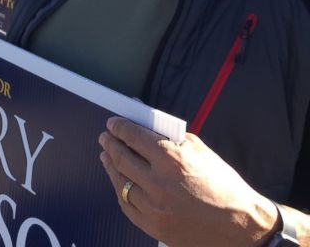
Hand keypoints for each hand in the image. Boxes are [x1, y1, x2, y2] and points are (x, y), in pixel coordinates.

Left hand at [98, 117, 278, 246]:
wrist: (243, 228)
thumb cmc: (224, 186)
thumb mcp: (200, 152)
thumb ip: (170, 137)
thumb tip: (145, 121)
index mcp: (172, 160)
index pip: (133, 137)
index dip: (119, 127)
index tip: (113, 123)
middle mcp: (159, 183)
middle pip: (122, 158)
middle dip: (111, 144)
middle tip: (106, 137)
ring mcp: (155, 208)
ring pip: (121, 181)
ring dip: (110, 165)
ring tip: (106, 155)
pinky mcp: (154, 226)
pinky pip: (127, 205)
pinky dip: (120, 190)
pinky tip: (119, 180)